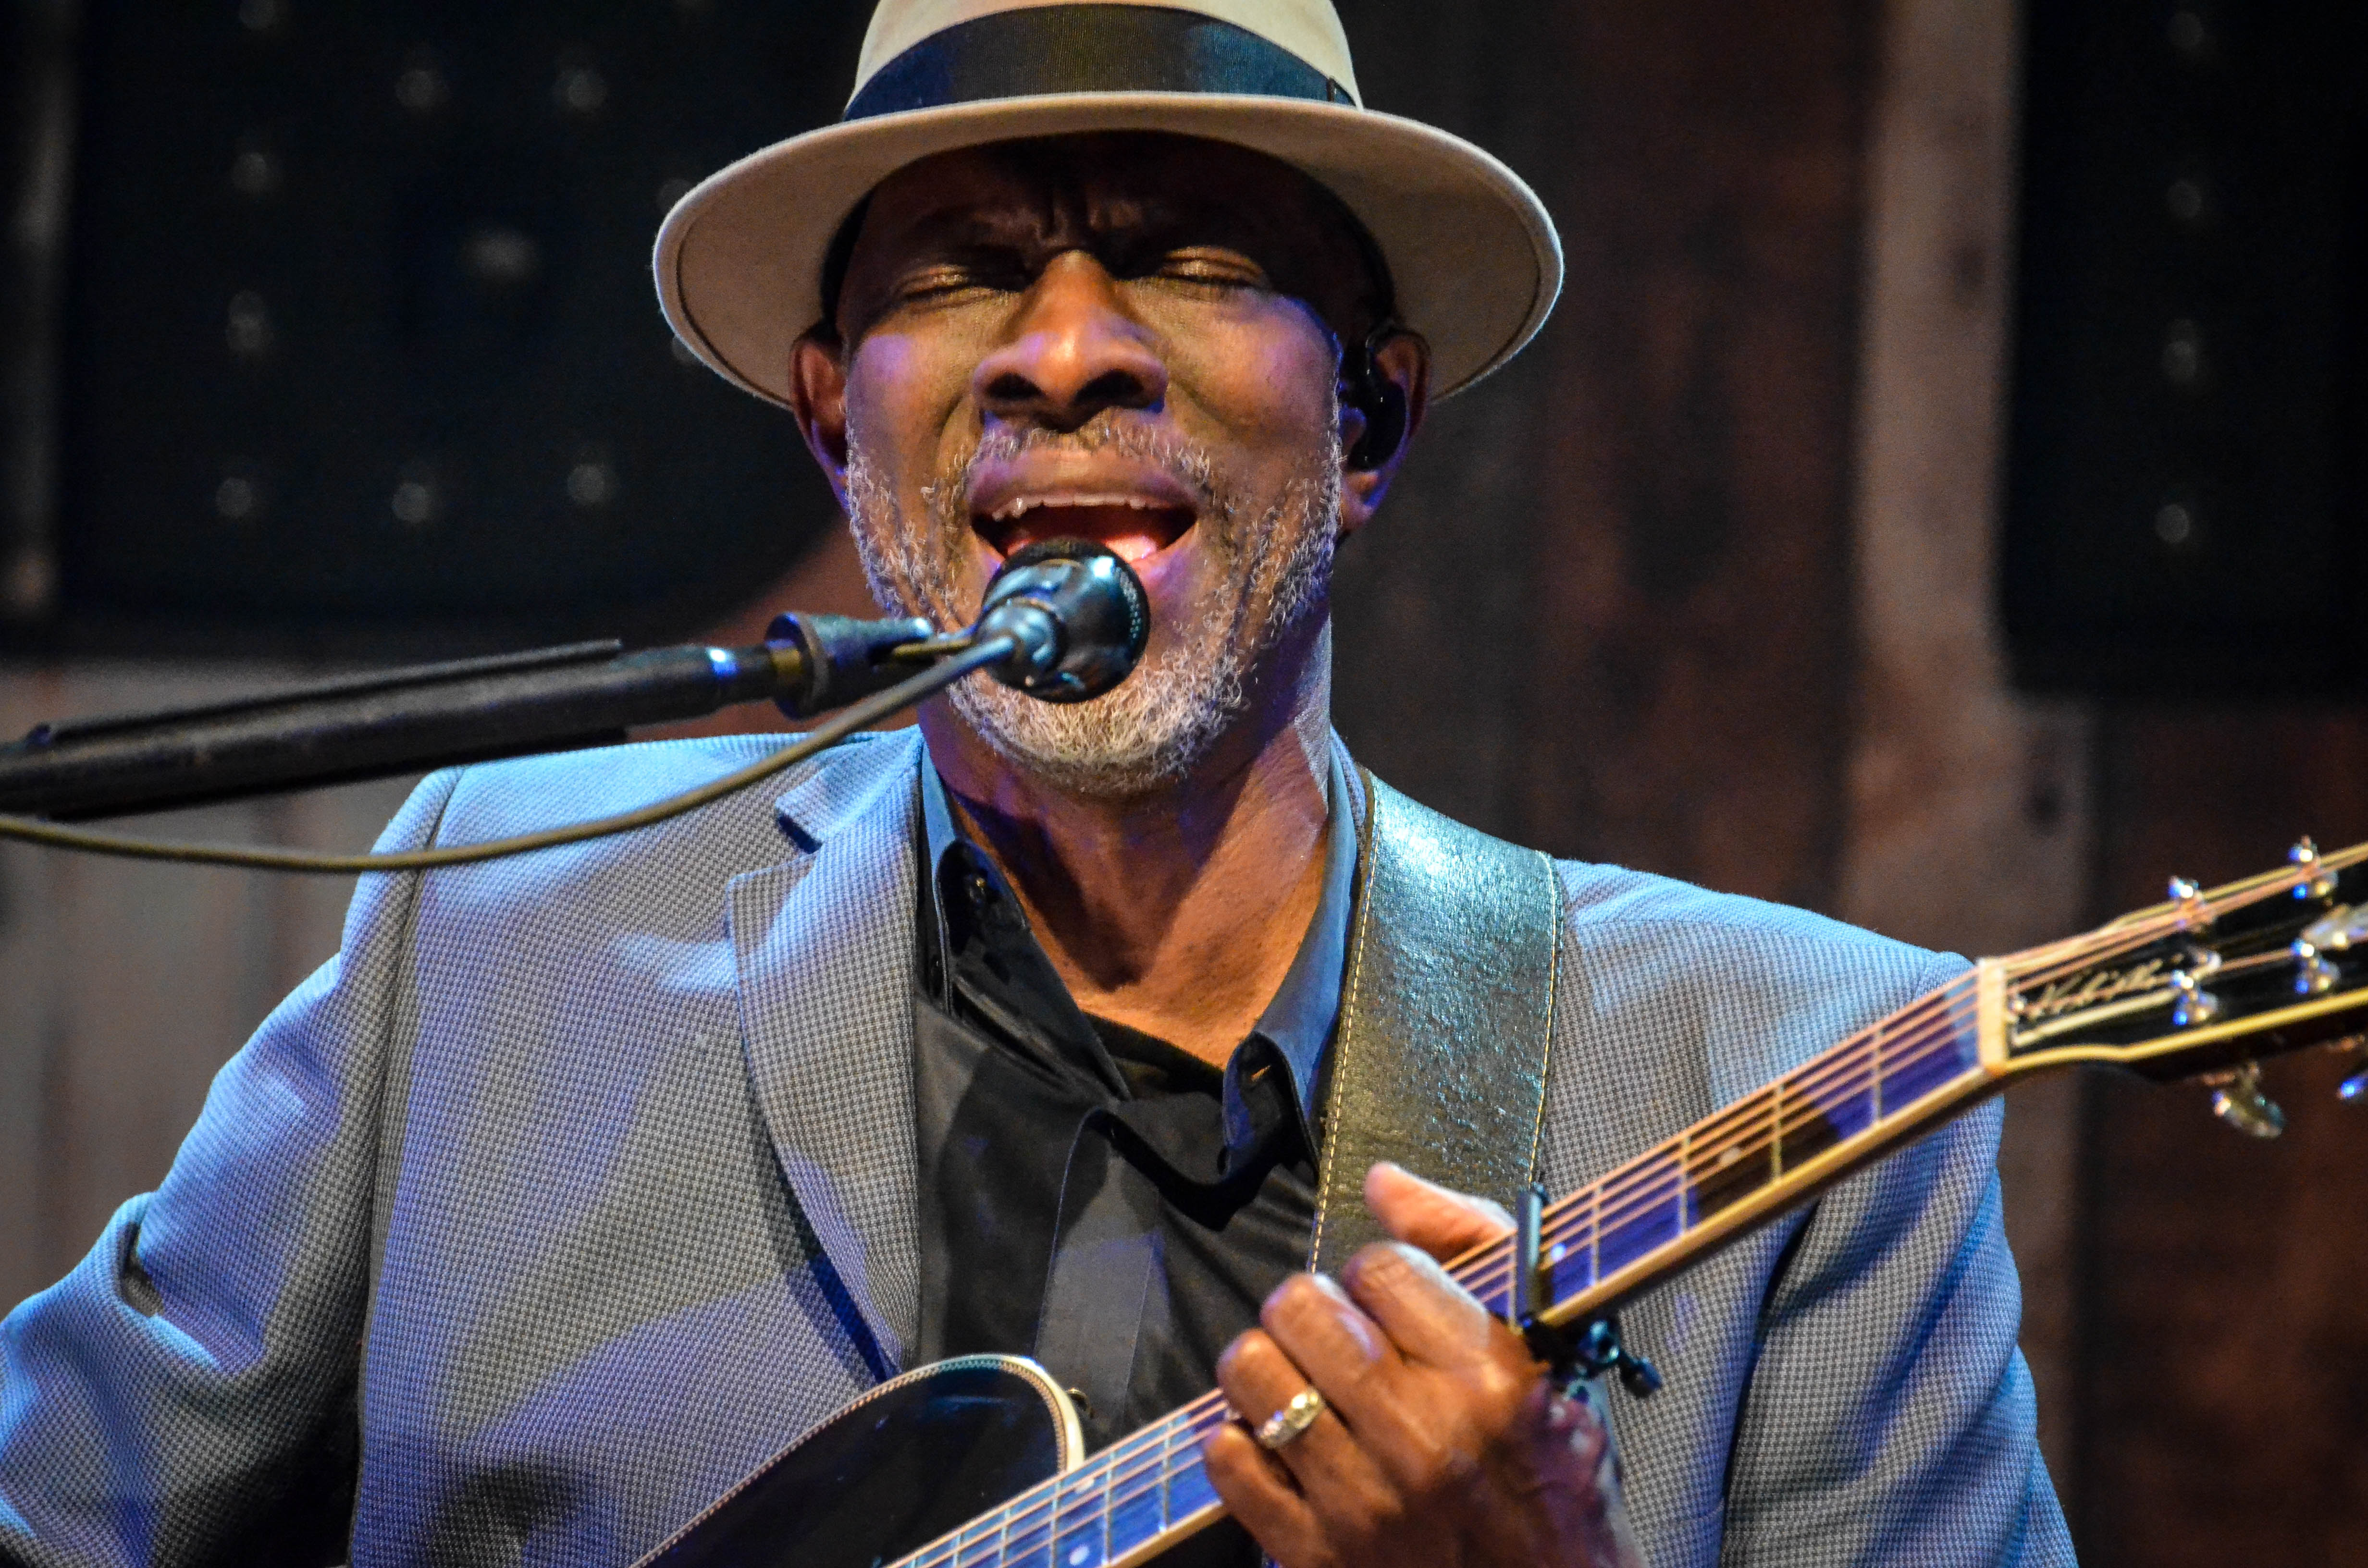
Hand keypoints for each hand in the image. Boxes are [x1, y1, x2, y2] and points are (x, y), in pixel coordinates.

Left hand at [1203, 1163, 1643, 1567]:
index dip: (1381, 1272)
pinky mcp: (1315, 1555)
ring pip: (1252, 1372)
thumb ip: (1472, 1247)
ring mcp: (1363, 1502)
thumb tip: (1385, 1182)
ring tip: (1305, 1382)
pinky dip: (1242, 1440)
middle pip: (1301, 1306)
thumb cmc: (1552, 1477)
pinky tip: (1285, 1444)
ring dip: (1269, 1366)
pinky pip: (1228, 1457)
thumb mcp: (1547, 1355)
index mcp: (1489, 1378)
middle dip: (1313, 1307)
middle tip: (1337, 1335)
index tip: (1395, 1299)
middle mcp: (1423, 1438)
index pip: (1380, 1266)